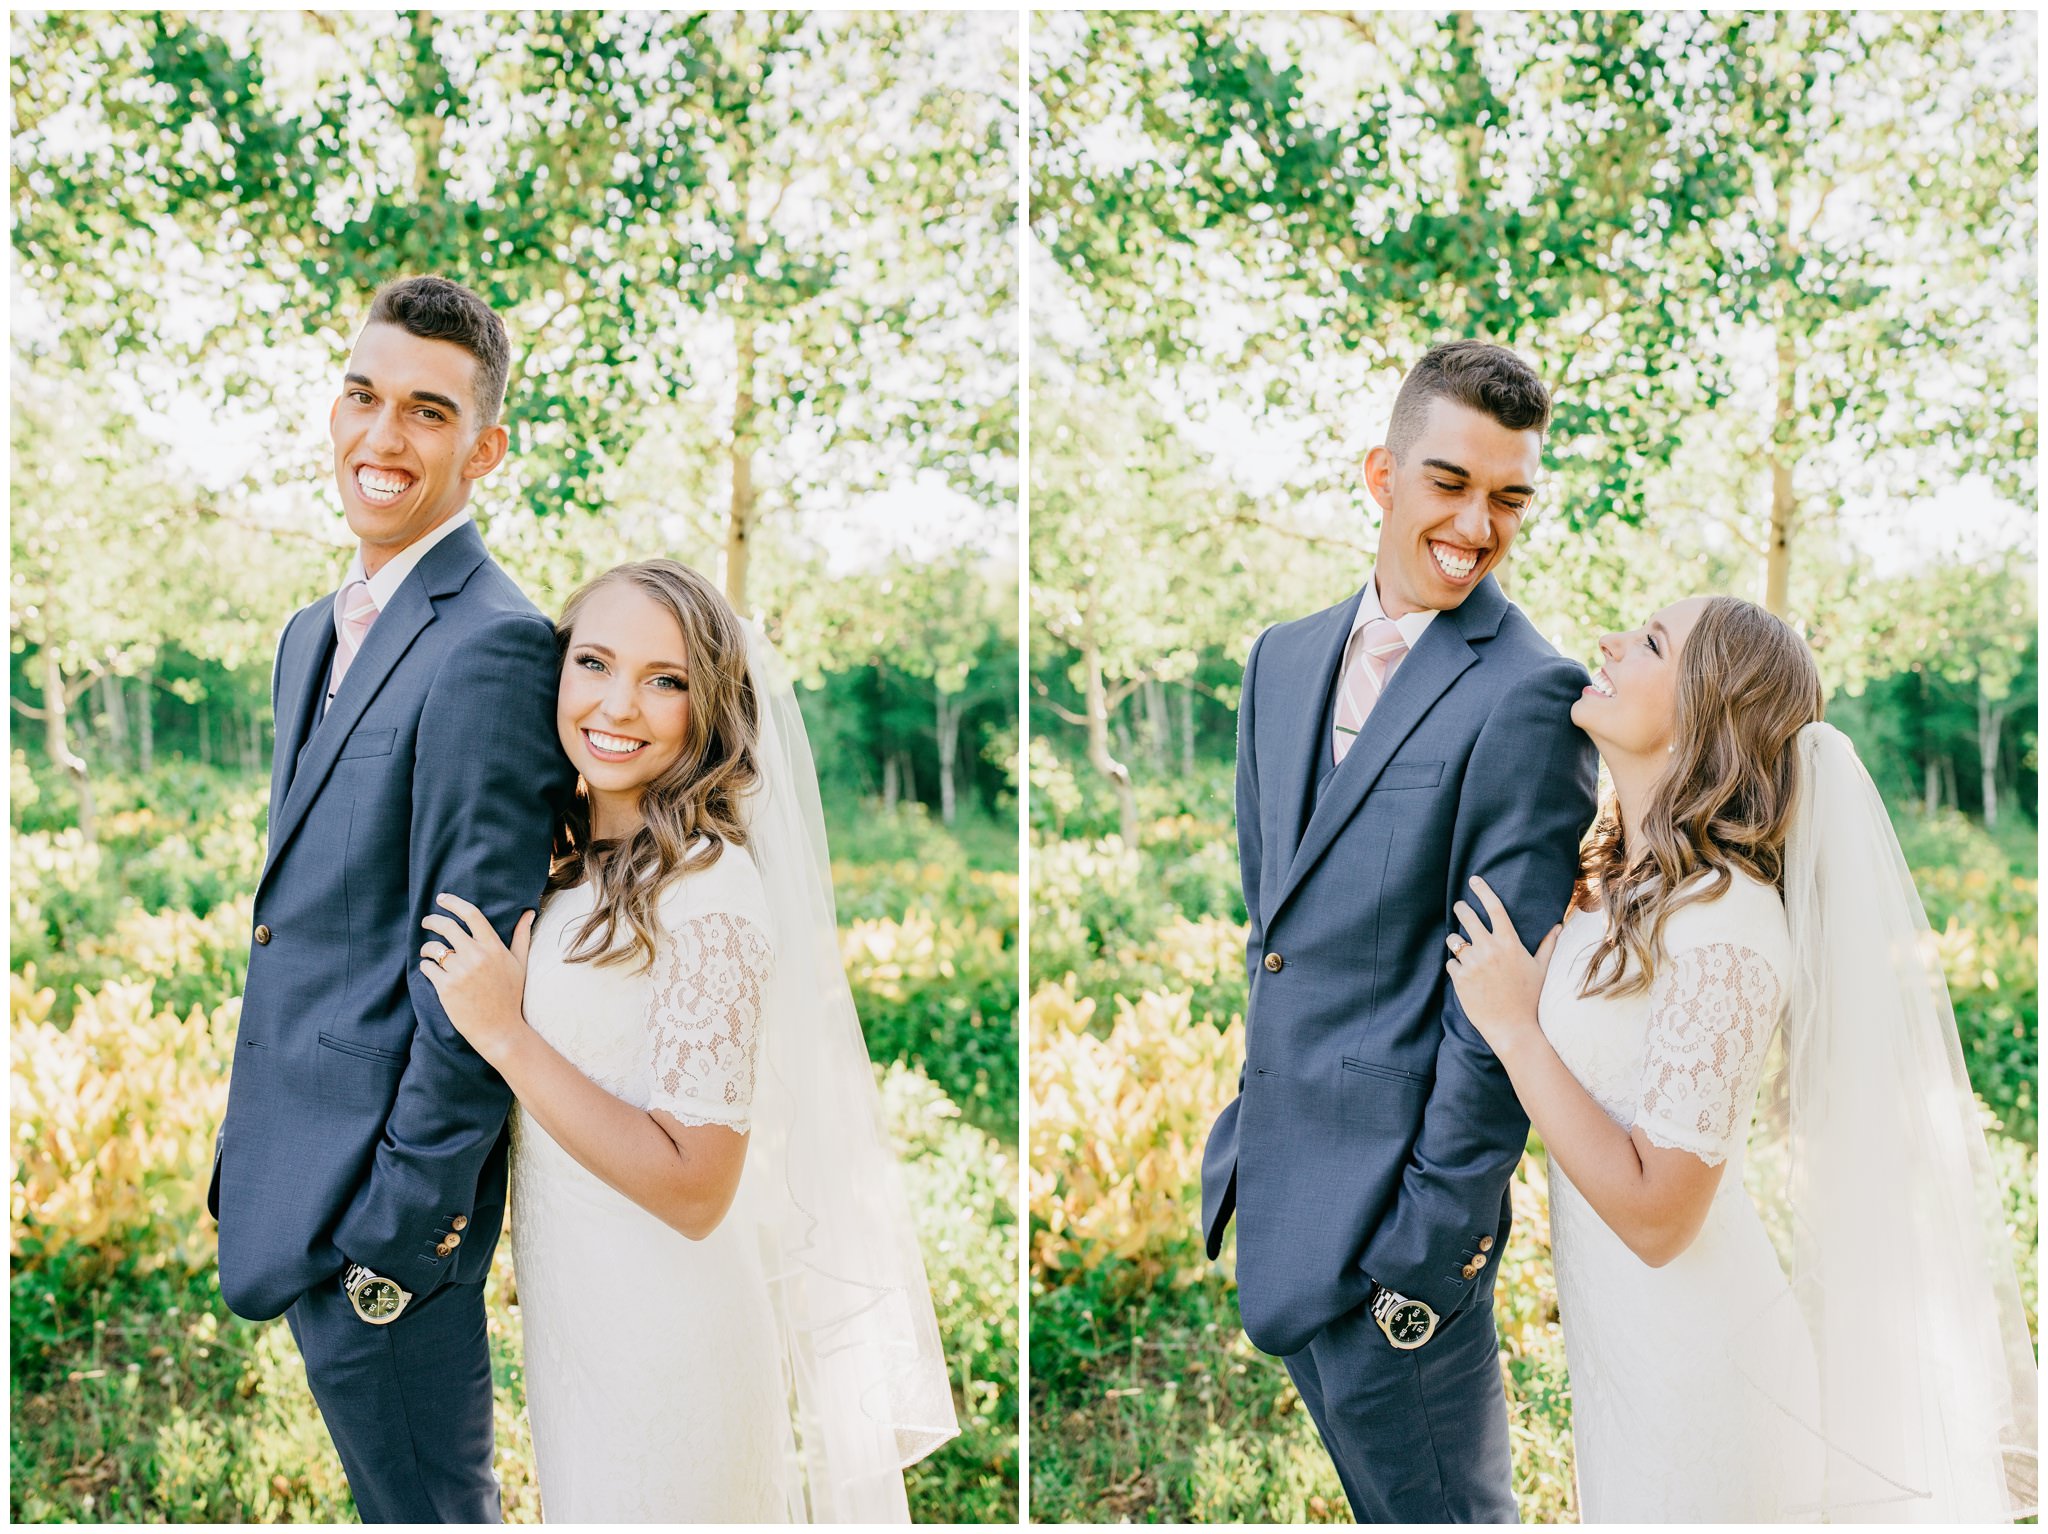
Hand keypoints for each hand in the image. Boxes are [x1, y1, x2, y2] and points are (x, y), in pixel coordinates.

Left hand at [419, 894, 535, 1066]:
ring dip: (428, 948)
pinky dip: (426, 967)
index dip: (454, 903)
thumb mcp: (519, 964)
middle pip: (447, 926)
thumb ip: (522, 936)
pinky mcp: (446, 988)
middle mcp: (476, 956)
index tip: (442, 899)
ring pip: (433, 948)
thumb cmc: (510, 996)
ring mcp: (460, 972)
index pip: (471, 915)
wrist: (499, 1029)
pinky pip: (427, 968)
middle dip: (432, 920)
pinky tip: (431, 971)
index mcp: (494, 947)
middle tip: (426, 921)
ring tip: (429, 953)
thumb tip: (529, 912)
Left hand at [1445, 875, 1562, 1059]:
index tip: (1473, 880)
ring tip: (1462, 948)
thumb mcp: (1542, 969)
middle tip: (1459, 906)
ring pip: (1454, 940)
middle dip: (1461, 908)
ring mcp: (1472, 963)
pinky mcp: (1459, 978)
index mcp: (1509, 943)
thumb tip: (1558, 926)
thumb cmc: (1531, 998)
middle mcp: (1489, 949)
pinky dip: (1455, 966)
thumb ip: (1547, 945)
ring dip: (1456, 941)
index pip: (1494, 907)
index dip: (1482, 890)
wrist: (1514, 1028)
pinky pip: (1450, 963)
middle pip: (1467, 916)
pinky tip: (1465, 975)